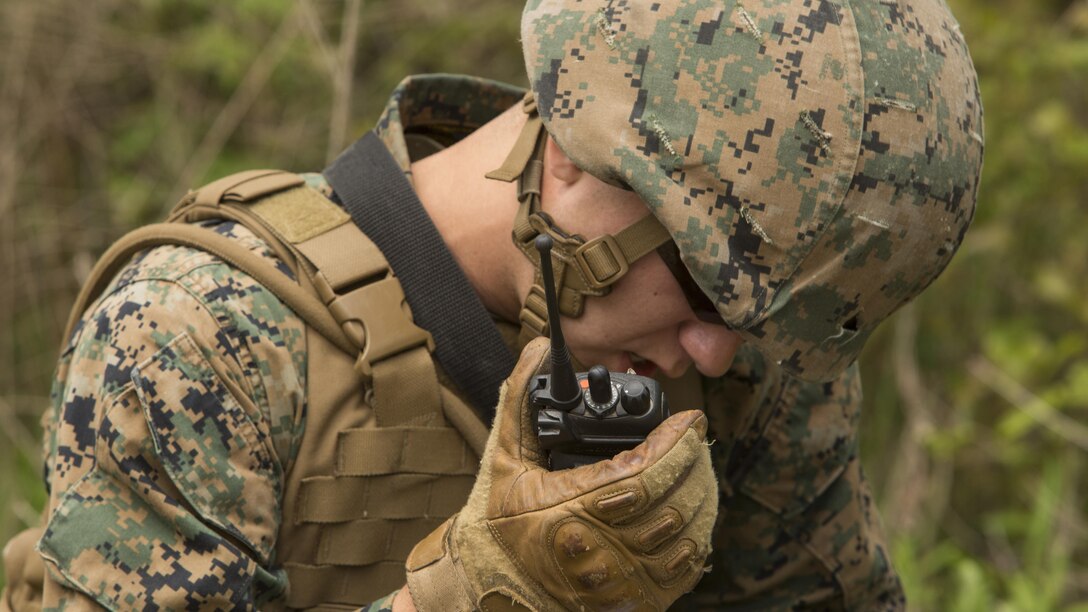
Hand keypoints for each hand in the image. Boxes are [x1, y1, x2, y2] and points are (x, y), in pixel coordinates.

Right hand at [405, 337, 716, 610]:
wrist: (498, 581)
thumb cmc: (501, 519)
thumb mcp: (504, 455)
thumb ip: (522, 398)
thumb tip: (538, 349)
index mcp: (568, 511)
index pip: (642, 475)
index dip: (676, 444)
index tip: (690, 419)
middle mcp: (598, 550)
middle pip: (672, 503)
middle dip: (694, 464)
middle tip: (696, 438)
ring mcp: (620, 579)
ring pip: (686, 536)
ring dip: (702, 497)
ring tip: (699, 468)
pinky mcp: (636, 599)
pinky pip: (685, 569)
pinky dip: (699, 536)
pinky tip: (694, 511)